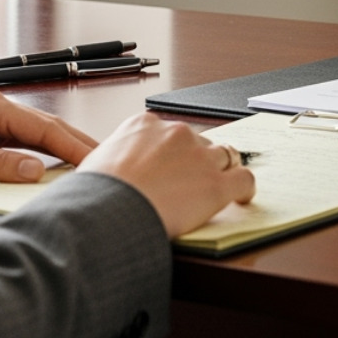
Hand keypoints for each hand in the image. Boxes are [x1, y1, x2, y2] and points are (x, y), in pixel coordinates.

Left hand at [0, 89, 97, 181]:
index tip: (98, 162)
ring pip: (38, 134)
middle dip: (79, 144)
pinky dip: (43, 153)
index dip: (74, 147)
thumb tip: (35, 171)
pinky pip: (22, 141)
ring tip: (89, 165)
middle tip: (108, 162)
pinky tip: (53, 165)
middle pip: (49, 126)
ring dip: (63, 149)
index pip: (45, 128)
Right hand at [77, 112, 255, 237]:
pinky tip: (241, 198)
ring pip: (223, 157)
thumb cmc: (93, 195)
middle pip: (198, 142)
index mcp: (143, 125)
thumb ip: (114, 159)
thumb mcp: (94, 164)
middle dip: (196, 162)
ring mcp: (199, 157)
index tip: (172, 166)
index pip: (169, 133)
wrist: (105, 213)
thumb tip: (110, 173)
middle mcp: (175, 133)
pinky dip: (244, 188)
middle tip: (190, 183)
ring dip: (220, 171)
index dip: (174, 152)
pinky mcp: (216, 185)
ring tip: (217, 187)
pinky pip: (243, 179)